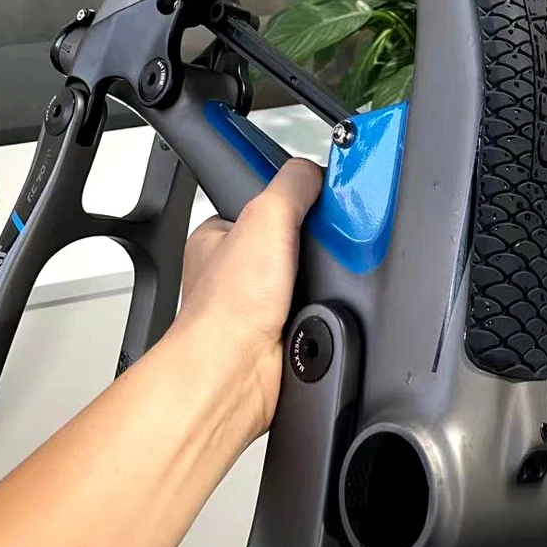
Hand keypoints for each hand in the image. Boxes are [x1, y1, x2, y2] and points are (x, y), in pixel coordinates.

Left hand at [175, 158, 322, 436]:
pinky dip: (327, 309)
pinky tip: (322, 308)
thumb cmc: (227, 307)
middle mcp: (236, 271)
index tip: (314, 196)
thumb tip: (315, 171)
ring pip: (309, 275)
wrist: (236, 375)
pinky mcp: (284, 331)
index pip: (264, 200)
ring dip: (322, 279)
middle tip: (322, 245)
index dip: (292, 197)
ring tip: (321, 281)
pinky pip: (319, 308)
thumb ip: (292, 183)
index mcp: (220, 236)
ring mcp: (260, 302)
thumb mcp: (266, 216)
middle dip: (314, 243)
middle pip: (293, 238)